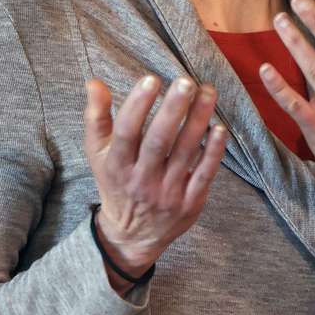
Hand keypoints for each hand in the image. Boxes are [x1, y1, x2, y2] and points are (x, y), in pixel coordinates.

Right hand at [83, 74, 226, 289]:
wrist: (133, 235)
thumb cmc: (117, 182)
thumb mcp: (99, 154)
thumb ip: (97, 117)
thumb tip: (94, 82)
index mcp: (117, 166)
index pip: (126, 133)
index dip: (137, 106)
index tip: (151, 79)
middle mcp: (141, 181)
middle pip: (159, 142)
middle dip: (173, 110)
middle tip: (186, 82)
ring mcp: (167, 193)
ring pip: (185, 153)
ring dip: (198, 120)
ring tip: (208, 92)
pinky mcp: (190, 203)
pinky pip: (204, 174)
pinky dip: (214, 152)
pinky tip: (220, 128)